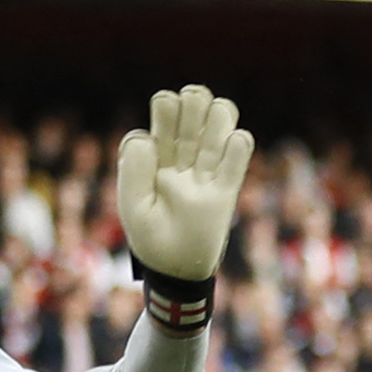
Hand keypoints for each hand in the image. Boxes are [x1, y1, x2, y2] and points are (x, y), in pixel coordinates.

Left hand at [115, 85, 254, 280]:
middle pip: (193, 112)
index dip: (166, 107)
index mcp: (155, 157)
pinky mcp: (227, 190)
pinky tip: (235, 142)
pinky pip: (238, 159)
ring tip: (215, 116)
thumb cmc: (151, 239)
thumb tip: (145, 137)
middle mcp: (182, 158)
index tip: (164, 111)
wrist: (177, 272)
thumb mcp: (132, 208)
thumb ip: (133, 172)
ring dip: (219, 114)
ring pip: (219, 126)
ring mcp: (206, 172)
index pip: (163, 116)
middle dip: (194, 99)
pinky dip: (239, 144)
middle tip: (193, 102)